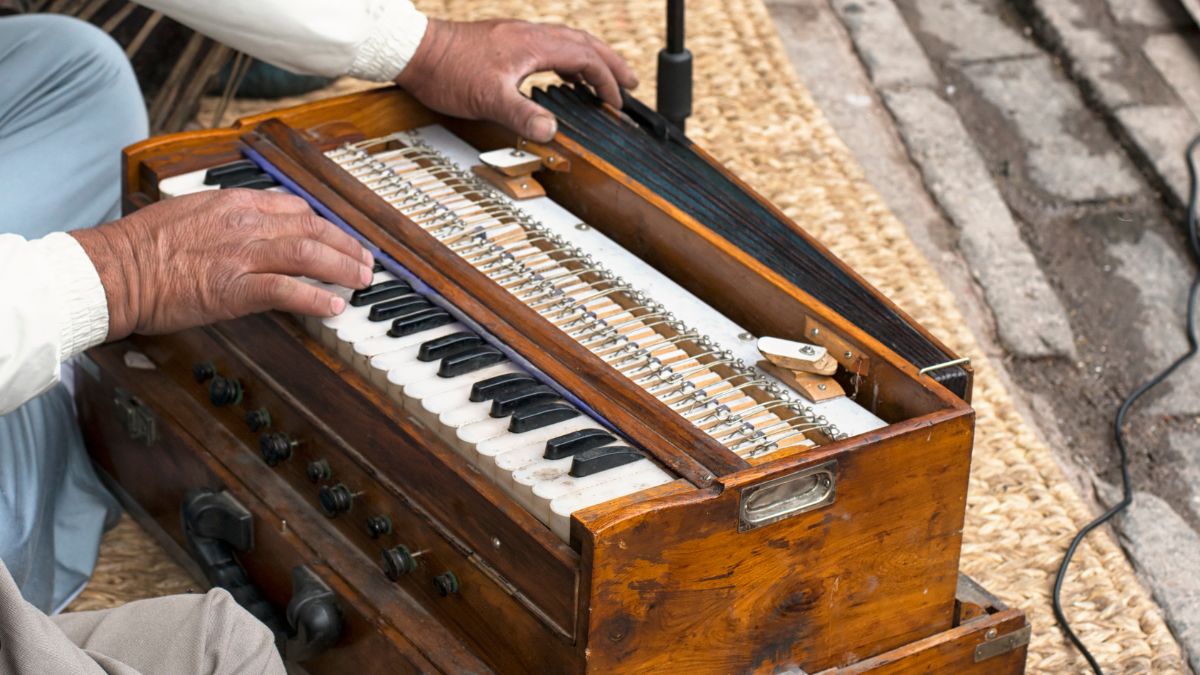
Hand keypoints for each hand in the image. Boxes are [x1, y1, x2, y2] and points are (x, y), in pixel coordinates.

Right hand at [71, 189, 371, 340]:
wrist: (113, 270)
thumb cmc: (142, 248)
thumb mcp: (190, 214)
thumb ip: (227, 219)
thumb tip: (253, 231)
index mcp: (233, 203)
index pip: (295, 208)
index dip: (326, 224)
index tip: (340, 237)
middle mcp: (244, 223)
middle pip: (312, 227)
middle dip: (346, 245)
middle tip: (365, 262)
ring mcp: (241, 255)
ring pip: (309, 253)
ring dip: (342, 267)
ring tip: (361, 281)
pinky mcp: (234, 288)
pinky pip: (287, 290)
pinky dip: (316, 297)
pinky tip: (334, 307)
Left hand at [396, 19, 637, 142]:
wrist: (415, 50)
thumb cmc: (447, 70)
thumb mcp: (487, 98)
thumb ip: (522, 114)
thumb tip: (552, 130)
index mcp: (533, 44)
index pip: (584, 57)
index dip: (606, 80)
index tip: (617, 101)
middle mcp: (529, 34)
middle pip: (583, 42)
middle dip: (610, 64)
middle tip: (631, 82)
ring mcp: (517, 36)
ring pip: (567, 41)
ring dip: (590, 59)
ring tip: (603, 80)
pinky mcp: (504, 41)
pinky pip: (548, 46)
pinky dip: (566, 60)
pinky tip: (561, 75)